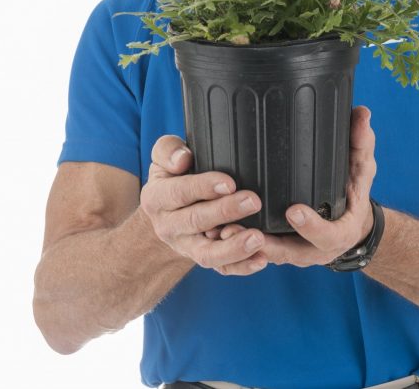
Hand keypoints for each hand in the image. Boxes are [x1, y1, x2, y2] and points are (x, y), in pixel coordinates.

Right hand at [139, 135, 267, 275]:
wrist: (166, 212)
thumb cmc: (172, 176)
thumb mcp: (163, 157)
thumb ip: (168, 150)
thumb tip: (182, 159)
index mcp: (157, 198)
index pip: (179, 192)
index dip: (203, 188)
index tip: (229, 183)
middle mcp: (168, 226)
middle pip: (196, 221)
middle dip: (225, 212)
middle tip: (253, 201)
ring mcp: (186, 246)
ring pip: (207, 254)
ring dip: (233, 248)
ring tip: (258, 238)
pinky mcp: (203, 258)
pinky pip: (222, 268)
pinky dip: (242, 266)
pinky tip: (261, 260)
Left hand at [222, 106, 377, 267]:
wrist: (348, 224)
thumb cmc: (352, 193)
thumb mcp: (361, 169)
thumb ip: (360, 143)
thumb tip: (362, 113)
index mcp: (339, 232)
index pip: (328, 236)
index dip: (311, 226)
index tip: (293, 211)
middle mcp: (315, 249)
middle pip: (289, 253)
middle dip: (265, 244)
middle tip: (239, 229)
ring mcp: (294, 253)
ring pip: (267, 255)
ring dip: (243, 246)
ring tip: (221, 230)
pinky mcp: (277, 250)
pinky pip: (256, 255)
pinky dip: (237, 247)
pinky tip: (216, 233)